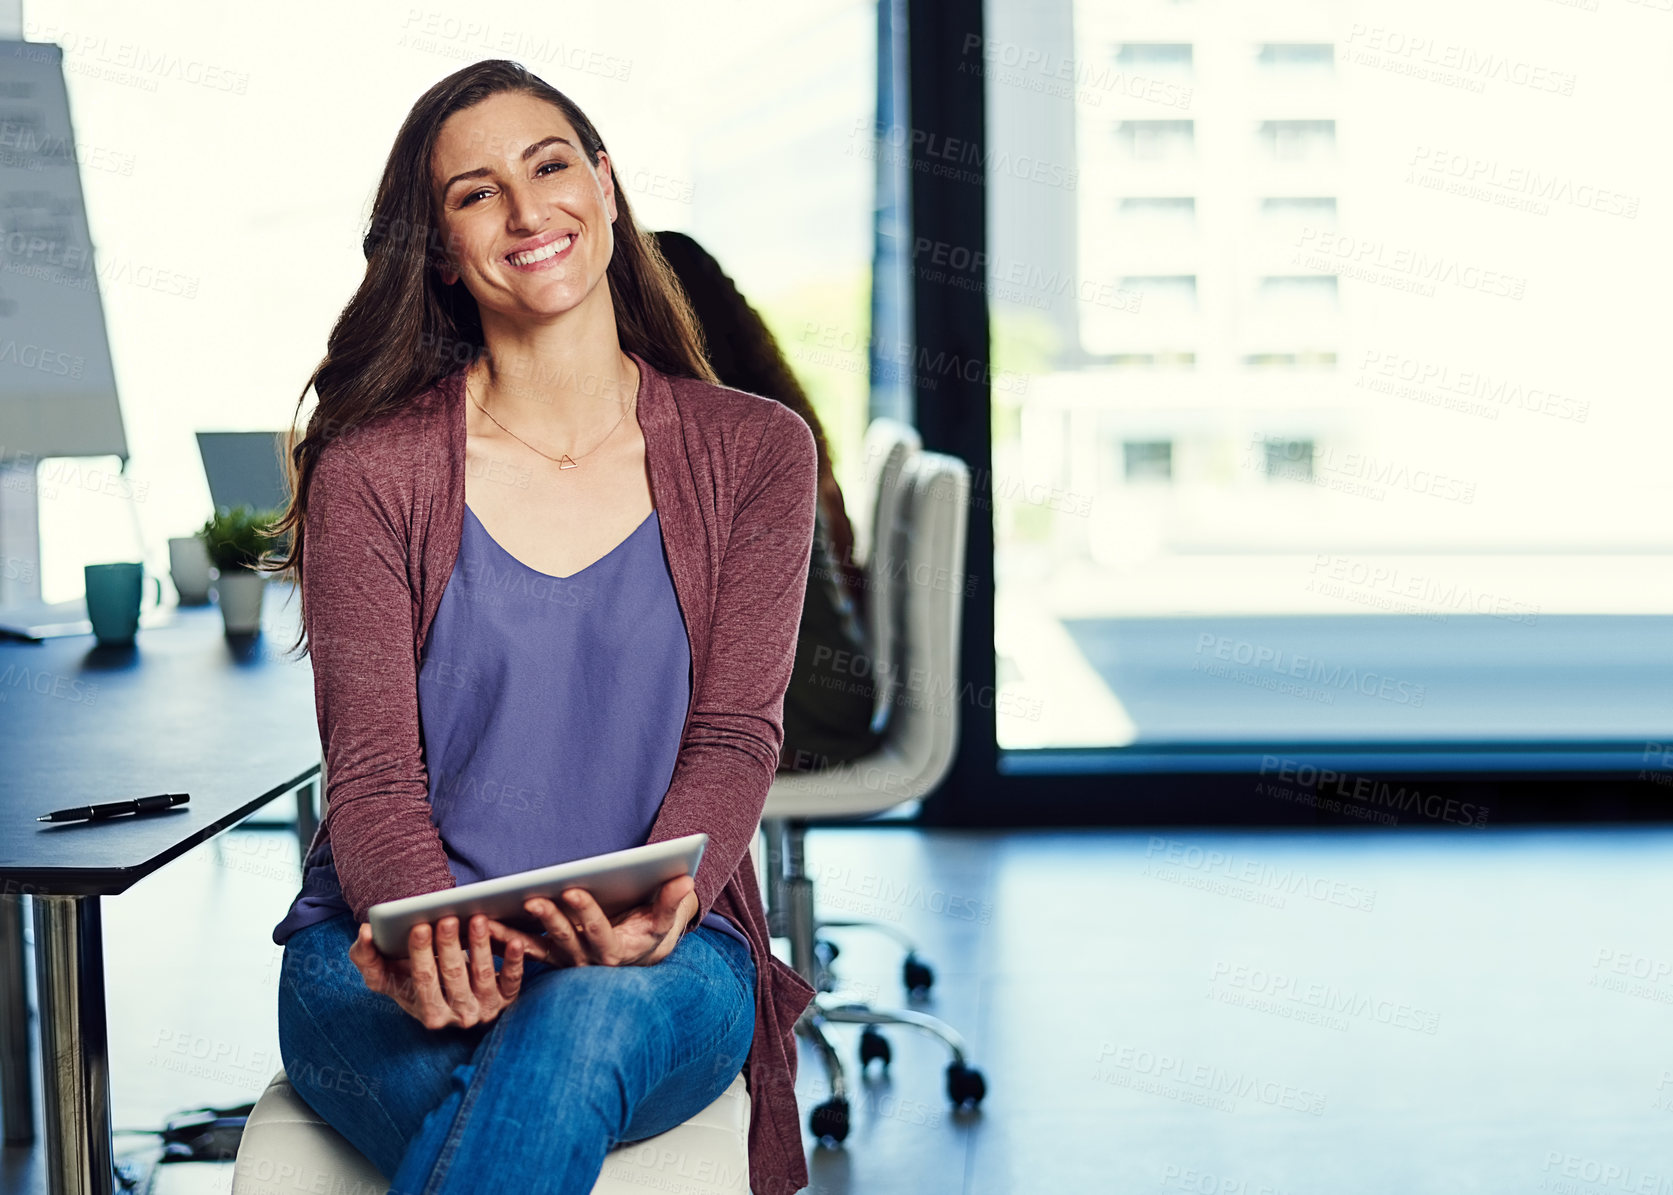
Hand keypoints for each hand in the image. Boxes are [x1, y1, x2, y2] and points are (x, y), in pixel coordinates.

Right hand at [349, 913, 525, 1029]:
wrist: (450, 991)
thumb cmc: (414, 978)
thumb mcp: (387, 974)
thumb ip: (367, 957)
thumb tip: (365, 932)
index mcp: (428, 1013)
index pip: (423, 981)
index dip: (420, 954)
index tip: (419, 927)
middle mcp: (458, 1017)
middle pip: (453, 976)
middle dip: (449, 946)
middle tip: (447, 918)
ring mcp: (485, 1009)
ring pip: (483, 975)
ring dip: (480, 946)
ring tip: (477, 919)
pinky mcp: (508, 998)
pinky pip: (514, 980)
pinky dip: (514, 961)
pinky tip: (514, 940)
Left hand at [484, 875, 697, 968]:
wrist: (637, 954)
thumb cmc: (649, 929)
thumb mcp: (663, 918)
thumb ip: (671, 902)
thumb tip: (685, 881)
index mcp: (616, 952)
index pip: (598, 932)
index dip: (586, 912)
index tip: (572, 891)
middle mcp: (587, 962)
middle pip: (565, 941)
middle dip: (548, 919)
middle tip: (533, 898)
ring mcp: (565, 963)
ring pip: (536, 951)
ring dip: (512, 937)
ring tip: (489, 920)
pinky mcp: (550, 958)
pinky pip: (522, 953)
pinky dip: (503, 943)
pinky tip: (482, 929)